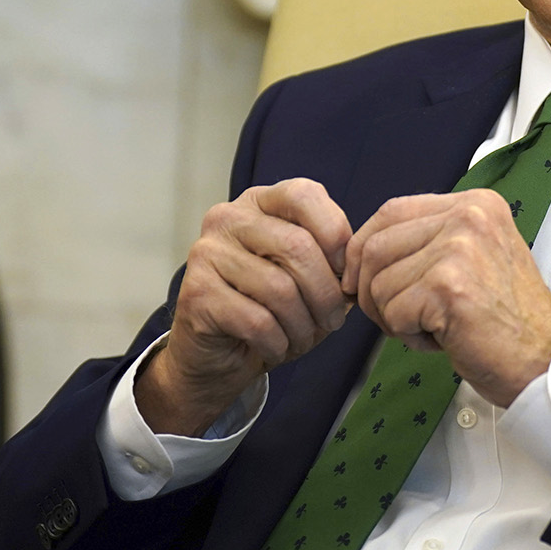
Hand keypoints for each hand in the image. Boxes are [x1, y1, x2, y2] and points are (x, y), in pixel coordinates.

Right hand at [138, 179, 353, 435]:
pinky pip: (257, 321)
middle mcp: (228, 218)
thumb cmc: (270, 309)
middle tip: (333, 321)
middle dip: (326, 294)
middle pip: (297, 246)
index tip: (345, 275)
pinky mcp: (196, 294)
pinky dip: (278, 343)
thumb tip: (354, 265)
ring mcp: (207, 253)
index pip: (304, 195)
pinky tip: (276, 349)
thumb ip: (330, 257)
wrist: (217, 354)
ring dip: (303, 326)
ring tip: (304, 339)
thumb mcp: (306, 275)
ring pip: (279, 288)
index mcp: (259, 202)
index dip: (336, 235)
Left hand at [344, 189, 550, 405]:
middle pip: (375, 246)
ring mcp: (459, 249)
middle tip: (396, 318)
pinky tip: (442, 340)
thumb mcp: (475, 256)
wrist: (544, 361)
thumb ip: (430, 241)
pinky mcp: (448, 287)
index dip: (365, 248)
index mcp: (475, 204)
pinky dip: (408, 337)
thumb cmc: (506, 319)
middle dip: (370, 290)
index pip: (391, 211)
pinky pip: (392, 313)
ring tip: (433, 328)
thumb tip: (362, 251)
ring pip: (378, 283)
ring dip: (393, 317)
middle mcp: (468, 216)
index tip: (363, 280)